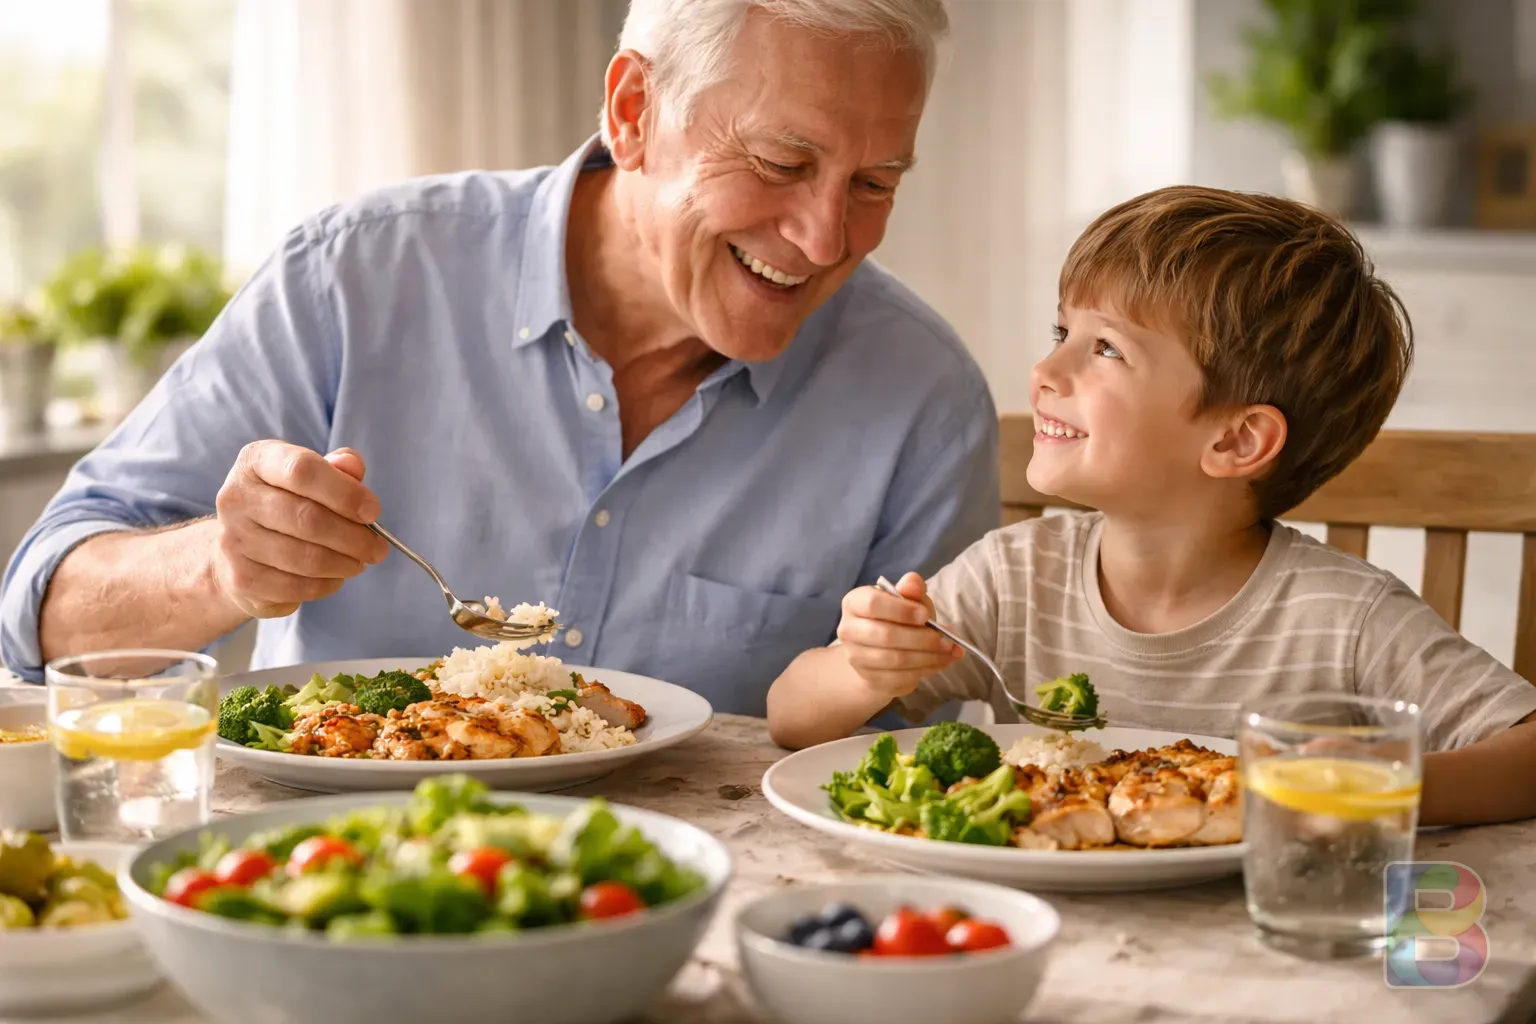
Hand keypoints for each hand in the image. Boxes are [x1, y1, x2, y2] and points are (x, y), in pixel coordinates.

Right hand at [212, 442, 387, 618]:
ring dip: (344, 563)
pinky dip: (327, 584)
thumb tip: (353, 467)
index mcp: (256, 462)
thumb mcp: (310, 476)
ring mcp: (233, 540)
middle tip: (377, 548)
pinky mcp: (240, 579)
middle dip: (354, 537)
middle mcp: (236, 498)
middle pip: (307, 518)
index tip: (373, 512)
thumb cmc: (285, 503)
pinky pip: (296, 586)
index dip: (345, 492)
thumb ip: (336, 468)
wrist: (237, 548)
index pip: (303, 470)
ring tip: (360, 561)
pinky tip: (336, 576)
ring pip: (305, 558)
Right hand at [836, 571, 961, 698]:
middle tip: (947, 640)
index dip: (901, 610)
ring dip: (928, 657)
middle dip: (922, 638)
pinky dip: (925, 670)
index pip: (872, 604)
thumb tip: (912, 583)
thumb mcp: (908, 599)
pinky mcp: (869, 678)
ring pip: (895, 659)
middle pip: (885, 635)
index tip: (925, 615)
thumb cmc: (897, 618)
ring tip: (949, 652)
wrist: (881, 651)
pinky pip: (900, 677)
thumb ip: (911, 588)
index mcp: (854, 602)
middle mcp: (848, 630)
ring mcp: (856, 657)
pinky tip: (940, 662)